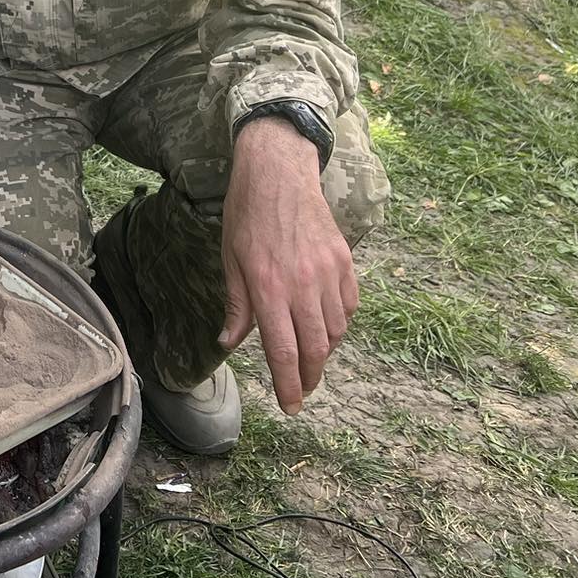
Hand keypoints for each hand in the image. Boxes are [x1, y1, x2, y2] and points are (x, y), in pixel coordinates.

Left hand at [218, 117, 356, 413]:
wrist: (278, 171)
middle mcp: (302, 284)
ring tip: (310, 357)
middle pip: (315, 348)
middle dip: (310, 377)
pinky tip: (326, 325)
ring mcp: (328, 272)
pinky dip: (340, 322)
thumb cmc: (246, 215)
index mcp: (269, 287)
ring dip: (325, 351)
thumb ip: (236, 305)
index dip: (288, 384)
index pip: (283, 351)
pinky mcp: (344, 260)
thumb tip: (229, 343)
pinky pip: (349, 305)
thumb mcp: (231, 260)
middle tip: (302, 388)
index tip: (290, 406)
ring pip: (336, 330)